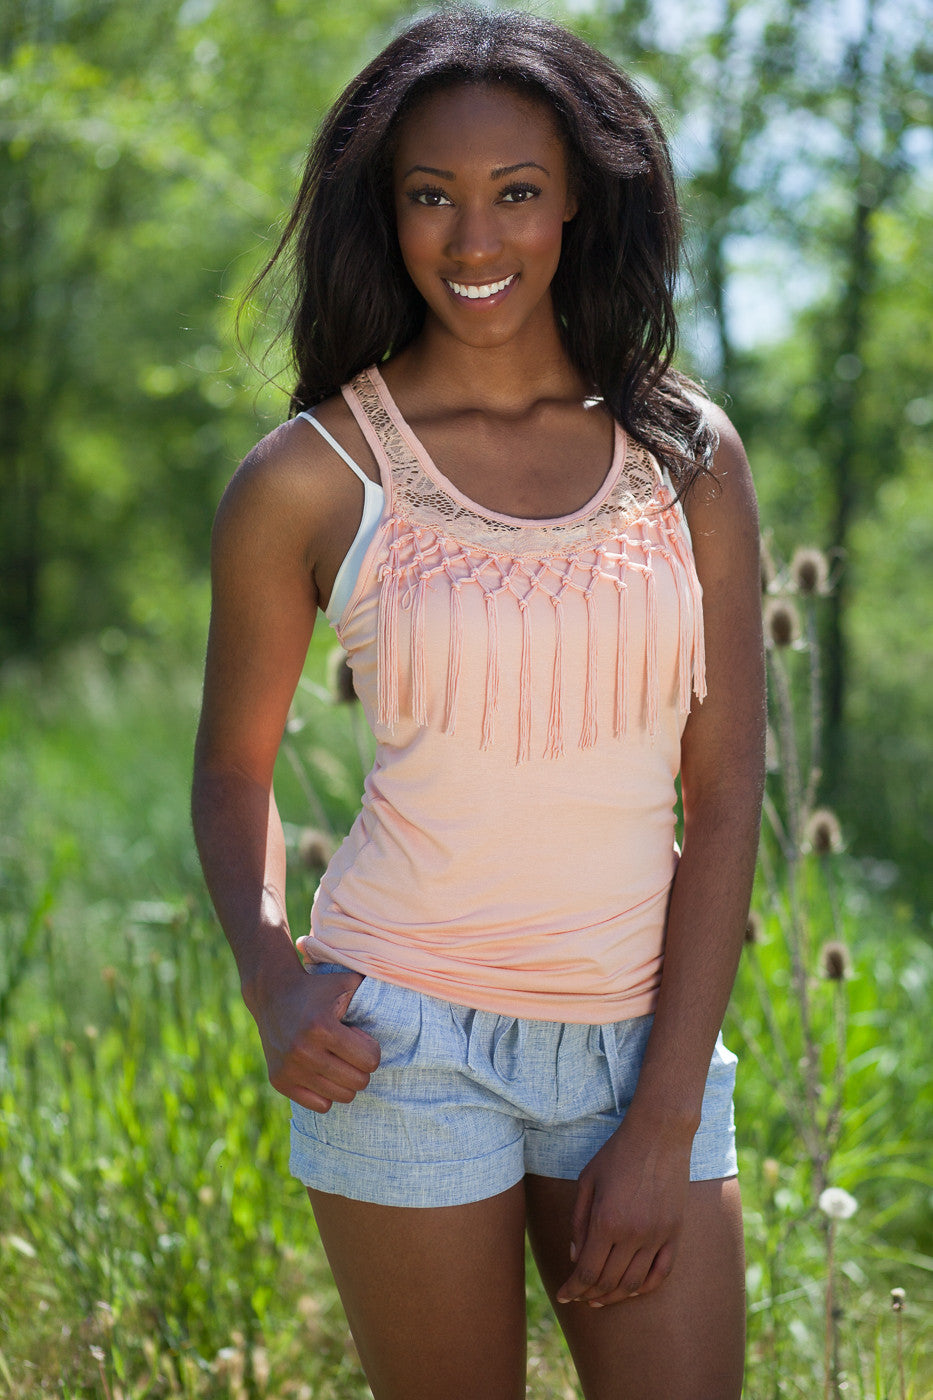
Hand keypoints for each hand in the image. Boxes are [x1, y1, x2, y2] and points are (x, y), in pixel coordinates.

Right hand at [247, 961, 380, 1113]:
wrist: (272, 995)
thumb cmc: (318, 989)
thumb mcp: (346, 982)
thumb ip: (374, 990)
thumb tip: (401, 998)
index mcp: (321, 1027)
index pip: (370, 1060)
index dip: (370, 1049)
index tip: (358, 1037)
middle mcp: (303, 1051)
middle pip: (358, 1082)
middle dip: (361, 1067)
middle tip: (349, 1051)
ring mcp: (289, 1069)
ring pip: (341, 1097)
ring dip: (346, 1081)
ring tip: (337, 1060)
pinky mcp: (279, 1081)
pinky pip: (320, 1105)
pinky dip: (327, 1092)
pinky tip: (322, 1072)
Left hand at [556, 1114, 692, 1307]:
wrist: (659, 1134)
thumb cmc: (617, 1153)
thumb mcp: (587, 1181)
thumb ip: (578, 1222)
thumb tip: (576, 1257)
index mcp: (606, 1221)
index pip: (588, 1272)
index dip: (574, 1288)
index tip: (563, 1294)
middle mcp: (633, 1234)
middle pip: (609, 1282)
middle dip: (590, 1294)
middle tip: (579, 1296)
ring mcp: (657, 1235)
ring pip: (634, 1283)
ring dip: (615, 1296)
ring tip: (600, 1298)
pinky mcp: (675, 1232)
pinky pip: (662, 1272)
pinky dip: (645, 1287)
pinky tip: (632, 1289)